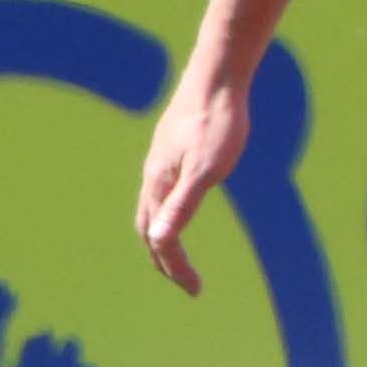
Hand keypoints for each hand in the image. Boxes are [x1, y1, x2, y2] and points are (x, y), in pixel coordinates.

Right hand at [135, 60, 251, 297]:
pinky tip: (182, 204)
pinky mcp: (172, 147)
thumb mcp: (206, 169)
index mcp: (159, 184)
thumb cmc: (218, 122)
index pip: (161, 239)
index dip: (176, 268)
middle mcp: (153, 175)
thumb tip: (158, 240)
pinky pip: (161, 189)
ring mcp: (160, 160)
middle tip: (185, 282)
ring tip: (176, 254)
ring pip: (152, 207)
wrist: (218, 76)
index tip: (196, 291)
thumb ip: (182, 204)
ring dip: (162, 235)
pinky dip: (167, 211)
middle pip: (148, 228)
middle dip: (164, 260)